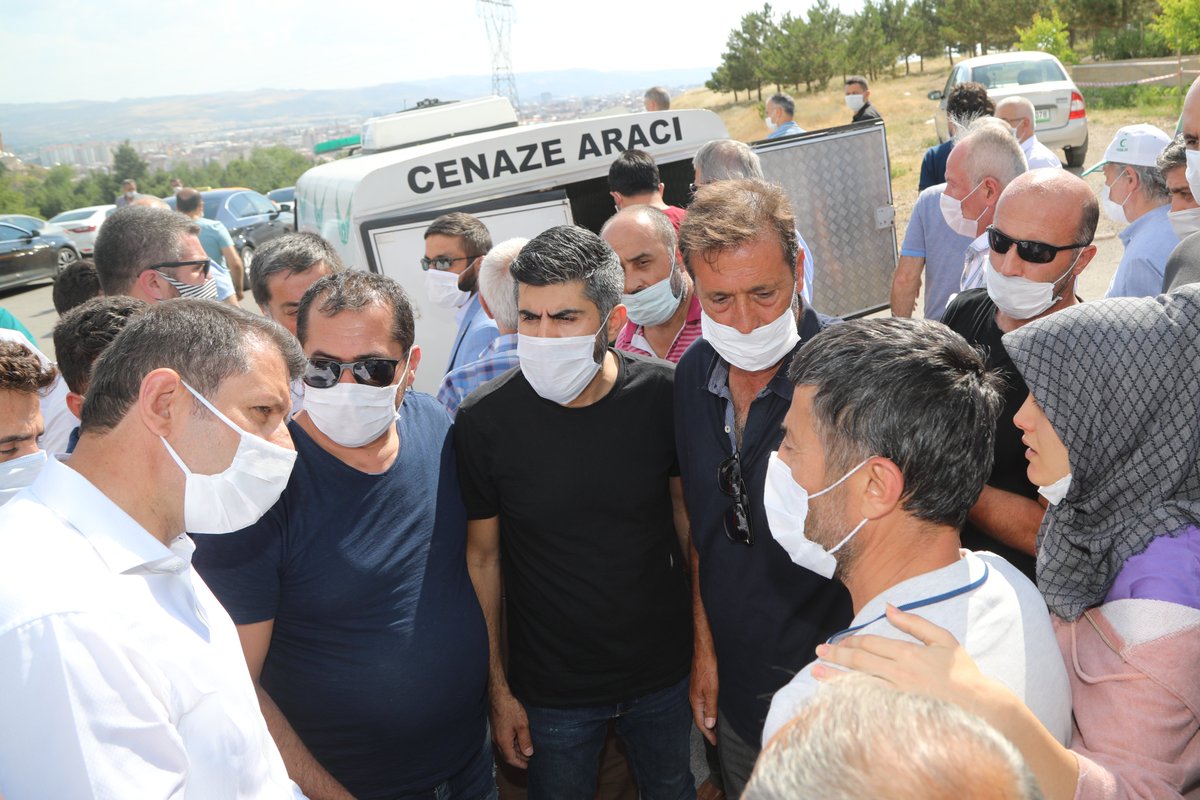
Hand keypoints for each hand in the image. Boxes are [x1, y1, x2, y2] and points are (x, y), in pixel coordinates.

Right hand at [489, 690, 533, 768]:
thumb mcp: (522, 725)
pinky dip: (512, 744)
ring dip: (515, 751)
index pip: (510, 758)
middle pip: (507, 755)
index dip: (519, 763)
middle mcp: (497, 740)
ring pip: (505, 748)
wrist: (499, 696)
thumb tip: (528, 753)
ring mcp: (496, 734)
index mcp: (503, 741)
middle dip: (518, 758)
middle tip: (528, 759)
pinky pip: (504, 741)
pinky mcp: (496, 729)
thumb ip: (525, 740)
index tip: (527, 766)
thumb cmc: (510, 708)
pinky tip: (519, 740)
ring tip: (526, 749)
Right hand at [689, 647, 718, 744]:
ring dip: (708, 720)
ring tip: (716, 728)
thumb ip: (710, 708)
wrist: (703, 653)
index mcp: (696, 701)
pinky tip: (714, 710)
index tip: (715, 742)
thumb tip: (710, 725)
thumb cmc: (707, 670)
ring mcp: (696, 693)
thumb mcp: (712, 691)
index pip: (701, 723)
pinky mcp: (699, 687)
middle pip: (700, 718)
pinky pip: (703, 704)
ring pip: (701, 711)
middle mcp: (694, 698)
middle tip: (716, 738)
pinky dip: (709, 711)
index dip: (708, 734)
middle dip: (708, 729)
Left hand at [812, 604, 1004, 720]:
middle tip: (818, 653)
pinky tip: (836, 697)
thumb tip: (889, 607)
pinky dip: (851, 699)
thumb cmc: (963, 674)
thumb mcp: (943, 640)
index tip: (837, 642)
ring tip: (816, 673)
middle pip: (860, 661)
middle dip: (836, 655)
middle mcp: (899, 673)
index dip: (851, 641)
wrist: (982, 710)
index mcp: (908, 653)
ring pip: (859, 683)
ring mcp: (897, 696)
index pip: (870, 644)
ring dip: (835, 677)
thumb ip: (915, 623)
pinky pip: (869, 704)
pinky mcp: (898, 714)